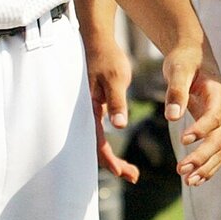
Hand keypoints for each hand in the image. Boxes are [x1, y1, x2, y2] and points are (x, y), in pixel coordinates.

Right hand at [85, 25, 138, 182]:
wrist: (98, 42)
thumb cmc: (107, 59)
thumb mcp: (116, 78)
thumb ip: (116, 102)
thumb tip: (118, 126)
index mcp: (91, 109)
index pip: (98, 142)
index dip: (110, 160)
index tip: (123, 173)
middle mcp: (87, 114)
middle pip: (96, 147)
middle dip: (113, 165)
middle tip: (133, 176)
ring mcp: (89, 112)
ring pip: (98, 142)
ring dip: (112, 158)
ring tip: (131, 171)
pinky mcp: (94, 108)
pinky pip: (99, 133)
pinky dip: (109, 145)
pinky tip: (120, 152)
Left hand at [162, 43, 220, 186]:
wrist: (194, 57)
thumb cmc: (185, 61)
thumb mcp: (178, 70)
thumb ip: (176, 92)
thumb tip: (172, 116)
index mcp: (219, 94)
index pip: (215, 116)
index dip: (201, 129)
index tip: (183, 140)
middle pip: (220, 138)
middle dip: (202, 156)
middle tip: (182, 170)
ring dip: (206, 166)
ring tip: (188, 181)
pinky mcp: (216, 128)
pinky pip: (218, 151)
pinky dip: (209, 166)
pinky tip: (195, 179)